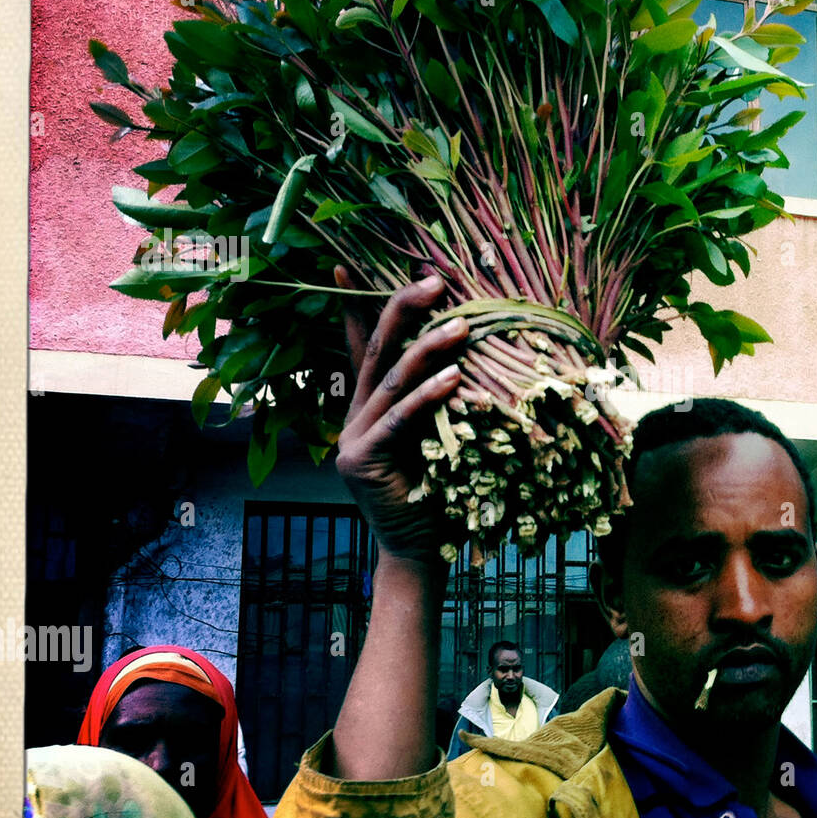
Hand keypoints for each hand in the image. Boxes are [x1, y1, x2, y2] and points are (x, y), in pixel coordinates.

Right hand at [333, 269, 467, 565]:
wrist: (420, 553)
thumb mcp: (441, 434)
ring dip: (427, 348)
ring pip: (389, 380)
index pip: (360, 345)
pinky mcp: (362, 461)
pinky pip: (400, 420)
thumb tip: (469, 354)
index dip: (353, 304)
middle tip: (435, 278)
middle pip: (373, 349)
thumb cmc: (441, 492)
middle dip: (402, 309)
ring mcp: (352, 438)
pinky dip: (429, 396)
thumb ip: (439, 397)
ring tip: (462, 325)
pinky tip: (454, 377)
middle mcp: (354, 415)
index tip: (347, 265)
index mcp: (368, 406)